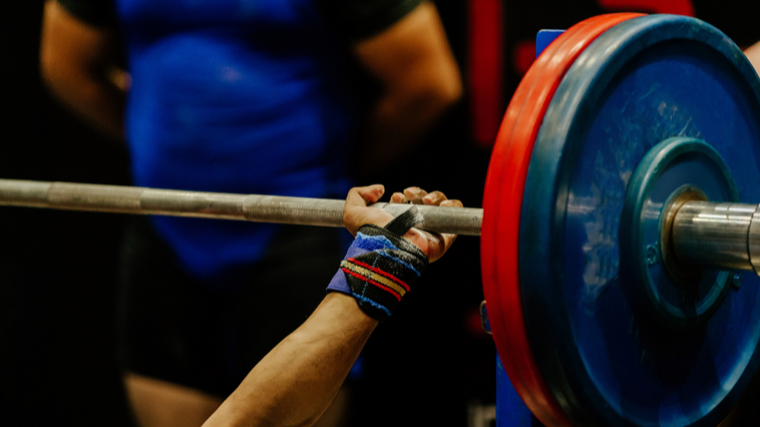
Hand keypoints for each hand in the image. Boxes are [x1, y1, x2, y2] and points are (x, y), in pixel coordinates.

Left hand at [343, 184, 461, 262]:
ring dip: (434, 195)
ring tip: (425, 201)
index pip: (406, 203)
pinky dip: (452, 204)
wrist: (388, 247)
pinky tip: (440, 204)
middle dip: (417, 192)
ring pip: (440, 203)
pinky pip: (456, 213)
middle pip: (424, 200)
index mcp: (397, 222)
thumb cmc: (371, 234)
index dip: (402, 195)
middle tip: (408, 195)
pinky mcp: (445, 235)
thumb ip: (357, 194)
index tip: (395, 197)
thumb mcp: (352, 212)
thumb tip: (380, 189)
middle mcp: (414, 225)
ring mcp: (431, 230)